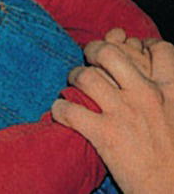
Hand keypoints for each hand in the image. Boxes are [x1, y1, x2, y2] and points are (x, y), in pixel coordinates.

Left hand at [52, 31, 173, 193]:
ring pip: (85, 76)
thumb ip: (163, 94)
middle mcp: (147, 96)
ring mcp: (124, 113)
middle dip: (93, 50)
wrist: (171, 191)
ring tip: (73, 84)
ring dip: (74, 77)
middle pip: (110, 53)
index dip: (142, 43)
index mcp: (172, 92)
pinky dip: (59, 108)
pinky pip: (69, 109)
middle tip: (89, 58)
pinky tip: (62, 111)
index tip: (130, 45)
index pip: (161, 51)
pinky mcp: (104, 134)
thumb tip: (142, 75)